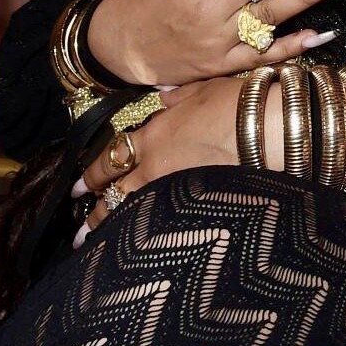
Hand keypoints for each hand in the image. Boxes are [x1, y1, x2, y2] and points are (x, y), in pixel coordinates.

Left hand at [71, 78, 244, 247]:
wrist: (268, 130)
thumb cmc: (237, 105)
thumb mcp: (203, 91)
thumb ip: (177, 99)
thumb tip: (162, 100)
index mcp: (153, 136)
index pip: (111, 158)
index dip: (91, 174)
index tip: (78, 187)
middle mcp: (154, 168)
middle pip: (114, 194)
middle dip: (95, 211)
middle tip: (79, 229)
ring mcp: (172, 193)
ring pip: (130, 215)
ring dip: (110, 230)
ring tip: (95, 247)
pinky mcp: (193, 212)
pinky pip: (158, 227)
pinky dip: (143, 237)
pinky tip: (136, 254)